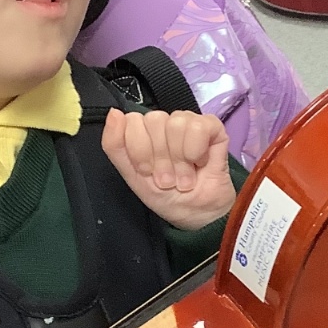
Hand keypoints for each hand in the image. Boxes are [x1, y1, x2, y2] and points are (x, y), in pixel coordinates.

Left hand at [102, 108, 235, 230]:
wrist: (198, 215)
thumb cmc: (167, 196)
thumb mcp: (133, 177)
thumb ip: (115, 145)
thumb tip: (114, 113)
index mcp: (144, 131)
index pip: (132, 120)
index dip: (140, 150)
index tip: (148, 171)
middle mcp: (165, 123)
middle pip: (154, 120)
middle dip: (160, 158)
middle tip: (169, 177)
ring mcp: (189, 122)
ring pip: (176, 123)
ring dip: (180, 159)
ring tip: (185, 176)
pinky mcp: (213, 127)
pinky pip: (198, 127)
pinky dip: (197, 151)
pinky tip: (200, 163)